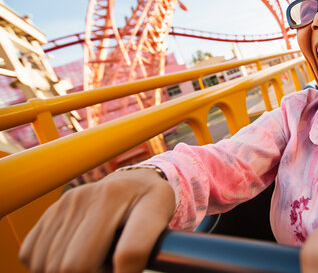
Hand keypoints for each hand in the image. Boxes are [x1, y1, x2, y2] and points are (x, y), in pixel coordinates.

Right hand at [19, 168, 174, 272]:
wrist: (134, 181)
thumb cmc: (150, 201)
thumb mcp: (159, 216)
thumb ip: (140, 247)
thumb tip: (120, 272)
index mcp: (113, 197)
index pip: (104, 255)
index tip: (121, 271)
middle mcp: (83, 198)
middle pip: (70, 266)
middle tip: (108, 267)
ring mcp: (62, 205)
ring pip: (48, 265)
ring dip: (68, 272)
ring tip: (94, 262)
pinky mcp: (48, 214)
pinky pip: (31, 254)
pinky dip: (47, 265)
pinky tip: (72, 256)